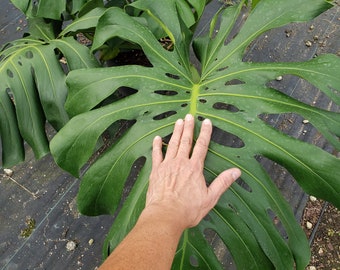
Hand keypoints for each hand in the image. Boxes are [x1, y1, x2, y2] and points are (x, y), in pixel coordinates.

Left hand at [145, 114, 240, 228]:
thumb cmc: (188, 209)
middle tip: (189, 116)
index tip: (206, 121)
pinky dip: (157, 146)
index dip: (205, 133)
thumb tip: (236, 172)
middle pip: (186, 141)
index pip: (202, 146)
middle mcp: (181, 163)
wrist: (165, 215)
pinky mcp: (156, 171)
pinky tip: (157, 138)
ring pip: (172, 144)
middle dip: (188, 127)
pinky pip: (156, 154)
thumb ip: (223, 182)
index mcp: (194, 168)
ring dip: (176, 132)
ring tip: (178, 121)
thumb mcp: (210, 198)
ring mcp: (167, 165)